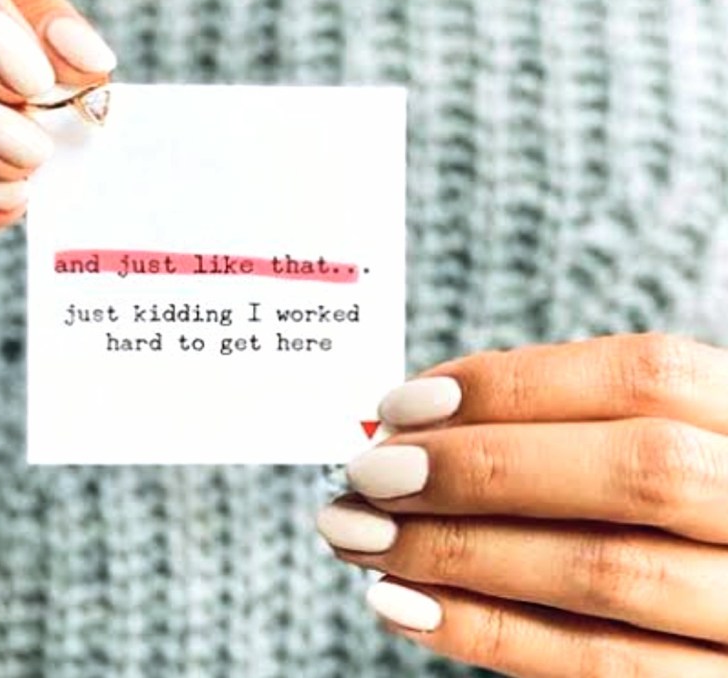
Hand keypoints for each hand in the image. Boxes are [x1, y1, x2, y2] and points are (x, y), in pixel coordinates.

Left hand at [319, 333, 727, 676]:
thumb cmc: (669, 501)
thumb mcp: (655, 437)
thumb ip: (559, 424)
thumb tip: (411, 422)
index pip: (645, 378)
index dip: (513, 385)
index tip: (402, 404)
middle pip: (633, 471)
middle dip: (478, 469)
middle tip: (366, 474)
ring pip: (605, 573)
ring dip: (456, 550)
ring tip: (357, 533)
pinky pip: (600, 669)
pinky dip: (485, 631)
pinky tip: (400, 604)